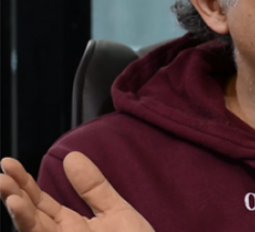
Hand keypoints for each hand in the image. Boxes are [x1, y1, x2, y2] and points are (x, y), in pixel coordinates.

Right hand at [0, 152, 153, 231]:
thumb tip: (71, 155)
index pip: (38, 202)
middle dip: (14, 199)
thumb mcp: (116, 212)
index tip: (7, 163)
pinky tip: (33, 221)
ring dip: (23, 219)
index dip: (23, 183)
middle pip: (30, 218)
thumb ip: (93, 188)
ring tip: (13, 200)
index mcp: (68, 225)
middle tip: (1, 178)